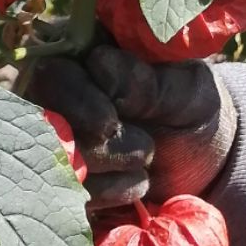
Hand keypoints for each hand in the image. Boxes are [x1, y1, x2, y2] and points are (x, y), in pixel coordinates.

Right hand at [25, 44, 235, 213]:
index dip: (77, 101)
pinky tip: (136, 183)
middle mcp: (56, 92)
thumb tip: (99, 64)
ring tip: (146, 161)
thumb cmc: (191, 106)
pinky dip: (103, 193)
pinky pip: (64, 191)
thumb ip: (147, 79)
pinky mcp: (62, 176)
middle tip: (144, 150)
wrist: (203, 156)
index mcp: (84, 52)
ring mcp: (53, 135)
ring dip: (105, 168)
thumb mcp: (185, 88)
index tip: (109, 124)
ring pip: (53, 160)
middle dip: (94, 146)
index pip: (54, 73)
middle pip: (42, 121)